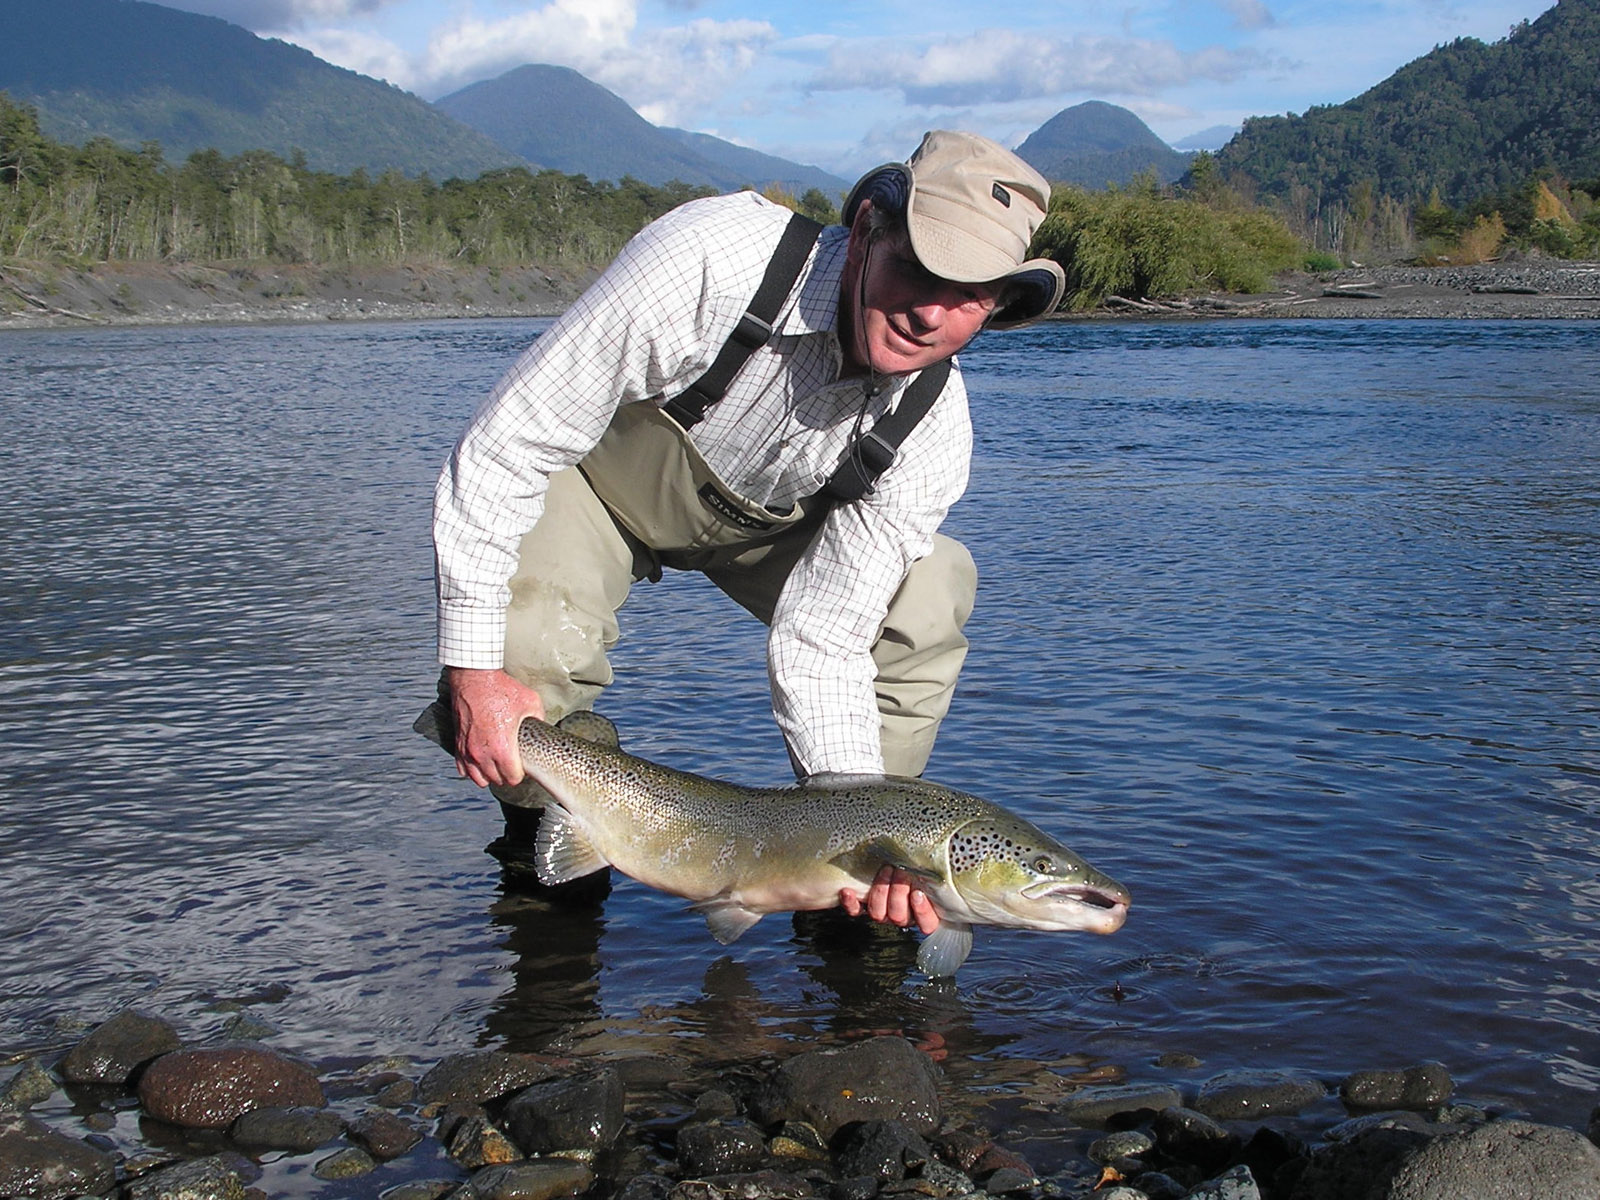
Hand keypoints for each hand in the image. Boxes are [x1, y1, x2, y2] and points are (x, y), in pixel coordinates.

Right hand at [445, 667, 544, 788]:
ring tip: (496, 765)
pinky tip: (480, 761)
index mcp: (502, 748)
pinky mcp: (457, 744)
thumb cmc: (501, 688)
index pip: (512, 778)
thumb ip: (539, 719)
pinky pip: (462, 769)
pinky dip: (471, 769)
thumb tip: (542, 728)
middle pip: (496, 780)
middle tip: (512, 763)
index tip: (523, 765)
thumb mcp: (531, 702)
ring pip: (478, 779)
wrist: (474, 677)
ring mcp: (467, 750)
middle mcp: (482, 753)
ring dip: (489, 775)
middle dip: (506, 775)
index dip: (520, 773)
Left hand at [840, 865, 940, 933]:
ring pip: (878, 914)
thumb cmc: (917, 864)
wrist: (892, 860)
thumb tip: (942, 863)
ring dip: (881, 891)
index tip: (918, 893)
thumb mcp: (931, 870)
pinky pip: (856, 911)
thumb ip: (935, 873)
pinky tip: (848, 891)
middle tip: (901, 871)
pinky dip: (851, 902)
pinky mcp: (863, 908)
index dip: (921, 910)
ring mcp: (882, 913)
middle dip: (899, 892)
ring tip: (886, 870)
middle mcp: (902, 916)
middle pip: (899, 917)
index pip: (927, 924)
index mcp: (922, 913)